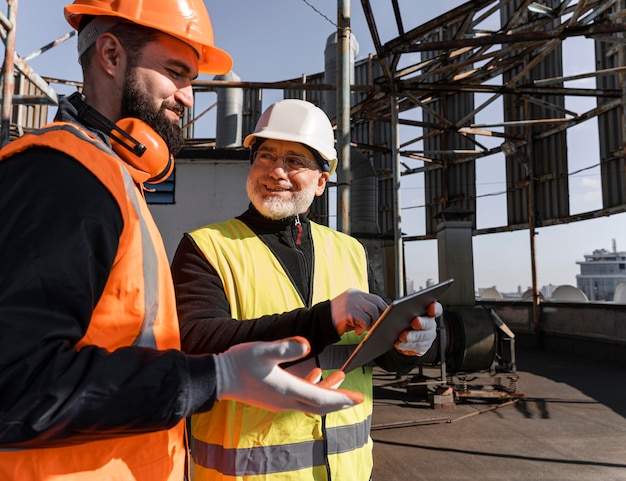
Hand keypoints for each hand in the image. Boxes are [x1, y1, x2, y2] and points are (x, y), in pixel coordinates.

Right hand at [214, 336, 363, 413]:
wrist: (218, 377)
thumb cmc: (239, 363)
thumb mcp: (263, 350)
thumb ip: (285, 348)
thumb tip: (307, 345)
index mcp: (287, 390)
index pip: (322, 399)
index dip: (342, 398)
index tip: (358, 398)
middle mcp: (286, 400)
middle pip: (320, 405)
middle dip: (340, 401)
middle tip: (356, 397)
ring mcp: (280, 401)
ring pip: (311, 401)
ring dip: (327, 393)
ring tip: (340, 378)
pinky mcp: (274, 398)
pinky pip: (300, 397)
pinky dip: (312, 389)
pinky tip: (315, 374)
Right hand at [330, 288, 387, 335]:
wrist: (320, 322)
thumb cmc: (338, 318)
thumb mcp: (352, 309)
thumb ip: (364, 308)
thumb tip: (381, 315)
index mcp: (355, 293)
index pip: (376, 298)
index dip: (383, 308)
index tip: (386, 317)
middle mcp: (354, 295)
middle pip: (377, 304)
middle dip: (380, 316)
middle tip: (376, 326)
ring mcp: (352, 302)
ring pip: (373, 312)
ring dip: (371, 323)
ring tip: (364, 328)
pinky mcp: (350, 312)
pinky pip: (365, 321)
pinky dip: (364, 328)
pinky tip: (357, 331)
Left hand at [394, 301, 442, 355]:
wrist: (405, 336)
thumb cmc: (404, 320)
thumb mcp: (405, 312)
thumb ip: (404, 309)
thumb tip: (395, 308)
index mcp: (428, 312)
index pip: (436, 309)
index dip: (435, 308)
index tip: (430, 306)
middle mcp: (430, 324)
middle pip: (428, 323)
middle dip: (422, 322)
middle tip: (414, 322)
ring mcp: (427, 337)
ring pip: (422, 337)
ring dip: (412, 336)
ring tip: (402, 336)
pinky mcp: (421, 348)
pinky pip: (415, 347)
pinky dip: (406, 346)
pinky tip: (398, 344)